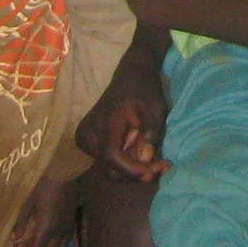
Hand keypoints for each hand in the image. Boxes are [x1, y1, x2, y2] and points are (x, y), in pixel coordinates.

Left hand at [5, 170, 80, 246]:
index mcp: (46, 228)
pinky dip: (59, 242)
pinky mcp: (73, 220)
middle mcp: (58, 231)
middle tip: (27, 243)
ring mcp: (68, 226)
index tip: (19, 246)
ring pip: (60, 246)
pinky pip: (67, 238)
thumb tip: (16, 237)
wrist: (66, 171)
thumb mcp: (29, 202)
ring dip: (49, 246)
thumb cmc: (44, 185)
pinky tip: (54, 239)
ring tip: (40, 241)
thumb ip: (22, 221)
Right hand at [80, 65, 169, 182]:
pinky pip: (107, 160)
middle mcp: (88, 134)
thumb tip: (145, 160)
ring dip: (132, 168)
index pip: (112, 156)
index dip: (131, 170)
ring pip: (109, 167)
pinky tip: (141, 151)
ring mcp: (85, 139)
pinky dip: (125, 162)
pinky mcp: (88, 142)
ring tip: (155, 157)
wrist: (130, 74)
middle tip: (162, 167)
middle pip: (110, 168)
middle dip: (136, 172)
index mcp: (104, 122)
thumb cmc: (144, 89)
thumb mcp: (156, 109)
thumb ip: (151, 134)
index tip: (153, 173)